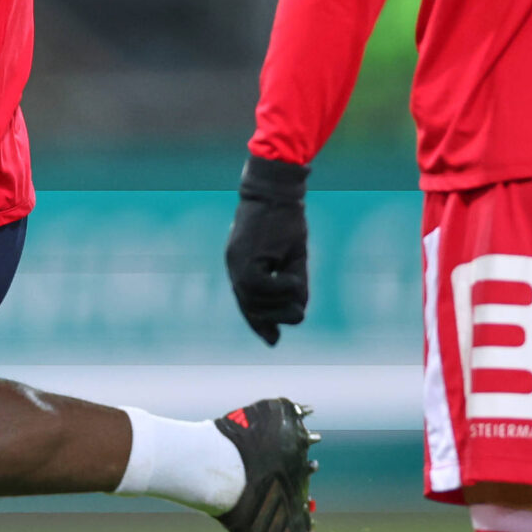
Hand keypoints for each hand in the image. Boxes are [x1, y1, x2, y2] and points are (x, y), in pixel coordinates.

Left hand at [226, 154, 310, 345]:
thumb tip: (297, 317)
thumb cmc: (286, 222)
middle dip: (274, 317)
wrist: (276, 191)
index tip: (272, 340)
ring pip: (255, 301)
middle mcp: (234, 268)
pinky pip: (259, 286)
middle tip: (296, 310)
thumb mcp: (293, 260)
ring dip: (280, 302)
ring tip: (297, 286)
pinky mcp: (243, 256)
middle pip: (251, 308)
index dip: (260, 324)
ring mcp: (236, 263)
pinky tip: (294, 280)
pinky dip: (279, 289)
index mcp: (242, 268)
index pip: (247, 305)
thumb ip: (293, 288)